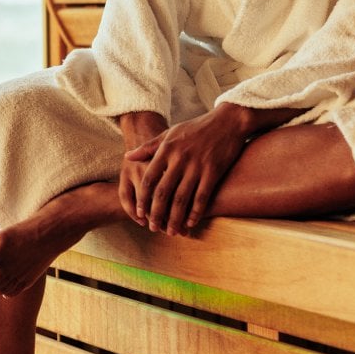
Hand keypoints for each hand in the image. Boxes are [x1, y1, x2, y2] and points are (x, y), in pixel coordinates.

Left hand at [121, 107, 251, 235]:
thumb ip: (148, 147)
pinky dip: (195, 213)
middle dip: (156, 213)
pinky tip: (190, 223)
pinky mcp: (213, 172)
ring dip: (175, 218)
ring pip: (182, 198)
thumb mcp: (169, 133)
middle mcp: (179, 159)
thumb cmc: (195, 128)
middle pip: (163, 192)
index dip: (143, 198)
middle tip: (153, 228)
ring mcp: (197, 166)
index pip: (149, 179)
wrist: (227, 122)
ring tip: (170, 231)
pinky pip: (202, 197)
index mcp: (166, 150)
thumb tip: (127, 156)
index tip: (139, 212)